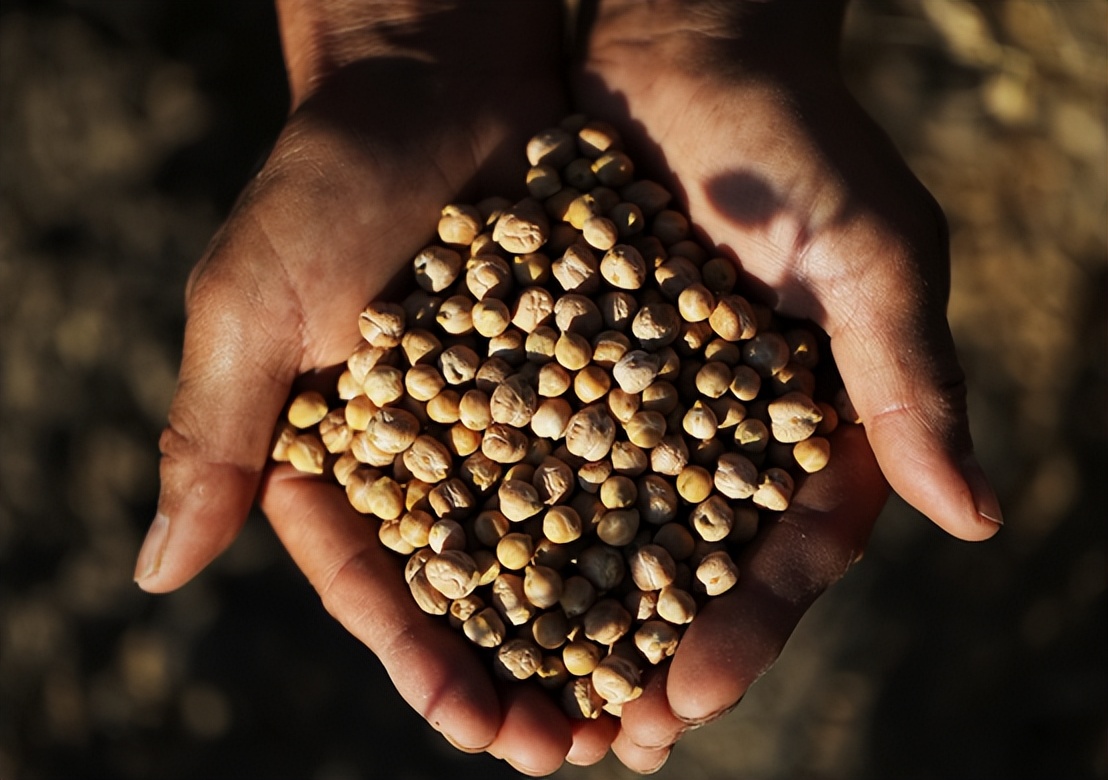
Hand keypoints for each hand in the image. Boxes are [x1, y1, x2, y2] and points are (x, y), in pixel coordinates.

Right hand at [133, 0, 617, 769]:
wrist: (434, 80)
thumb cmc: (324, 184)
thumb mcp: (252, 308)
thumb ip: (212, 437)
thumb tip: (155, 574)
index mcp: (349, 460)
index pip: (383, 584)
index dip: (425, 661)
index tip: (477, 728)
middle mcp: (444, 455)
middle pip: (488, 587)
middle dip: (528, 671)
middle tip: (578, 752)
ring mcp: (526, 417)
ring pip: (570, 541)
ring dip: (609, 623)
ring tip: (652, 703)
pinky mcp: (597, 369)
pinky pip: (636, 455)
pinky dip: (665, 516)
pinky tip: (706, 576)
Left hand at [574, 0, 1001, 768]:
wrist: (688, 44)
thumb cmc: (798, 135)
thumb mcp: (869, 251)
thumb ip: (911, 379)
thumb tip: (976, 519)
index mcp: (811, 421)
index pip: (784, 552)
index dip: (744, 629)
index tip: (691, 697)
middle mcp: (722, 426)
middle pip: (688, 564)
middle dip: (649, 651)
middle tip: (603, 739)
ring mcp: (640, 398)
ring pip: (605, 526)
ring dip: (570, 612)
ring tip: (526, 695)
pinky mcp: (565, 356)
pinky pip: (534, 448)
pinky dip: (507, 512)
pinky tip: (466, 575)